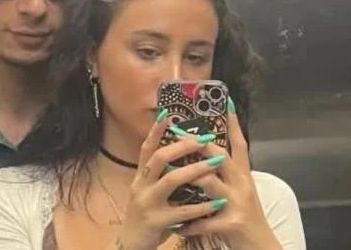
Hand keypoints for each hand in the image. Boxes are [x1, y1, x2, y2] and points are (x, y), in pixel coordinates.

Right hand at [113, 113, 228, 249]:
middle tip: (204, 138)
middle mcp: (141, 186)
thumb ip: (161, 174)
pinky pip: (181, 211)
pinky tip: (217, 202)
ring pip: (171, 180)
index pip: (147, 148)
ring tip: (216, 162)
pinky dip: (201, 206)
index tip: (168, 113)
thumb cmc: (148, 215)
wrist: (132, 245)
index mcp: (141, 176)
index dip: (157, 130)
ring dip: (195, 170)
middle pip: (159, 159)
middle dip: (182, 146)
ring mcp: (147, 203)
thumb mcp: (149, 191)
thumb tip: (180, 152)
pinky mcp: (156, 221)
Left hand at [177, 99, 282, 249]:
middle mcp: (242, 184)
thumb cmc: (243, 217)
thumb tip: (207, 156)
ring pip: (209, 183)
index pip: (239, 144)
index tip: (227, 102)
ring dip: (187, 179)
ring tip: (169, 176)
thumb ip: (226, 174)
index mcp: (243, 175)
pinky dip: (188, 223)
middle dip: (199, 145)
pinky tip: (176, 226)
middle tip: (180, 135)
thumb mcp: (238, 191)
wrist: (260, 246)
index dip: (233, 123)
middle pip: (220, 157)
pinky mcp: (232, 223)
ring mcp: (237, 203)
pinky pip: (204, 219)